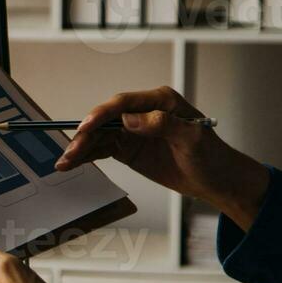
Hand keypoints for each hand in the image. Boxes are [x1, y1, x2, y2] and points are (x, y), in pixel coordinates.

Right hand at [53, 86, 268, 230]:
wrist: (217, 180)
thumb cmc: (211, 157)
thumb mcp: (192, 139)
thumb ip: (163, 125)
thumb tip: (131, 119)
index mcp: (159, 102)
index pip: (122, 103)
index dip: (101, 114)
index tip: (85, 128)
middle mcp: (143, 112)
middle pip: (105, 119)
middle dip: (85, 135)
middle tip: (71, 151)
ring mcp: (134, 131)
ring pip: (100, 136)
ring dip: (81, 148)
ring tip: (64, 162)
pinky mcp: (129, 148)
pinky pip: (103, 149)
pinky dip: (87, 156)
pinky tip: (72, 163)